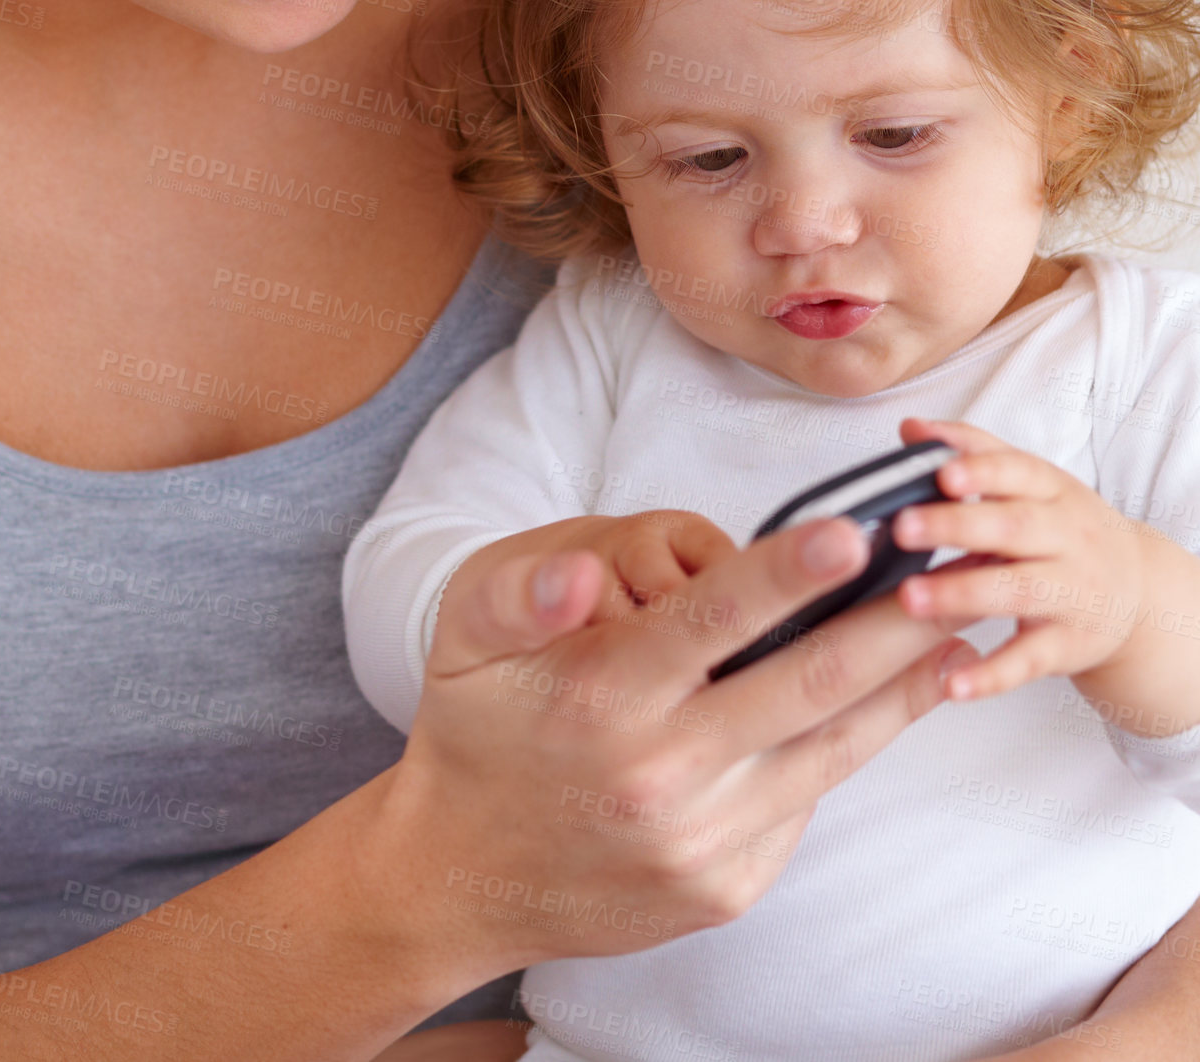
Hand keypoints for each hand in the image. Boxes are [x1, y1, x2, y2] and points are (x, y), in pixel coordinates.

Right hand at [379, 508, 974, 976]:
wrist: (462, 873)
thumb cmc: (474, 730)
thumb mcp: (464, 635)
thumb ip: (522, 589)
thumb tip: (585, 578)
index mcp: (601, 698)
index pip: (713, 621)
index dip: (788, 574)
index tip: (854, 534)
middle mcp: (661, 776)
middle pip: (805, 686)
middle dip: (891, 625)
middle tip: (954, 575)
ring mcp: (701, 842)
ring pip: (829, 752)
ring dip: (902, 691)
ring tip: (956, 638)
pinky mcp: (726, 885)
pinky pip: (803, 803)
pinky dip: (848, 747)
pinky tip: (884, 705)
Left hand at [893, 417, 1148, 701]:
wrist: (1138, 592)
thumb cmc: (1061, 529)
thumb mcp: (1027, 485)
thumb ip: (970, 453)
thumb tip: (910, 428)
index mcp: (1052, 490)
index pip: (1017, 472)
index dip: (981, 471)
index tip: (940, 472)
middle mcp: (1067, 537)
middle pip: (1013, 527)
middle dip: (957, 525)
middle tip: (903, 527)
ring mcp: (1072, 592)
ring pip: (1018, 590)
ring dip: (961, 592)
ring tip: (909, 598)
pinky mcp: (1070, 644)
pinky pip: (1030, 660)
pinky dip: (992, 674)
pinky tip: (952, 685)